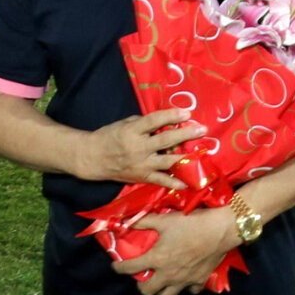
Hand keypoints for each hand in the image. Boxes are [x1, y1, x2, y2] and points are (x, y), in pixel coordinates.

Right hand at [76, 109, 206, 189]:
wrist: (93, 158)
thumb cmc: (109, 136)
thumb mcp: (124, 124)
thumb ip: (144, 124)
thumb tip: (165, 122)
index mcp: (132, 131)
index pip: (154, 121)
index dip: (171, 116)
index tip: (187, 112)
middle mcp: (138, 148)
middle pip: (165, 140)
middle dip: (185, 134)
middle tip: (202, 129)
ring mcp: (141, 164)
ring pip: (167, 161)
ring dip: (185, 157)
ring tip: (200, 153)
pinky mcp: (142, 177)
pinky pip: (161, 180)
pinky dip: (174, 182)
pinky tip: (188, 182)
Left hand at [113, 207, 238, 294]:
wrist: (220, 229)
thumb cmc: (191, 222)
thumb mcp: (165, 219)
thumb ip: (145, 221)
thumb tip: (127, 221)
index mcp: (157, 258)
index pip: (131, 268)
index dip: (119, 268)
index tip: (116, 267)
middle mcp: (168, 274)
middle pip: (148, 291)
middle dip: (141, 285)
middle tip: (143, 275)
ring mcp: (184, 280)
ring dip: (161, 289)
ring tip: (162, 279)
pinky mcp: (199, 281)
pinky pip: (189, 290)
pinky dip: (185, 286)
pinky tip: (184, 277)